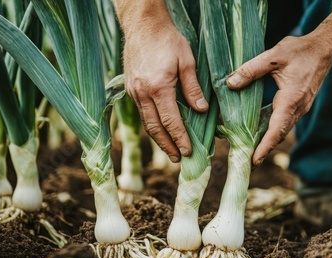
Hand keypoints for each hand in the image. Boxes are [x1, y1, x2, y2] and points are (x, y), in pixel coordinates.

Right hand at [122, 21, 207, 162]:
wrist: (143, 25)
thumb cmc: (168, 40)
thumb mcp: (186, 61)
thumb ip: (193, 88)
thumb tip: (200, 110)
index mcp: (158, 87)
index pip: (170, 122)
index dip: (180, 139)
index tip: (188, 152)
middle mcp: (142, 93)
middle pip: (154, 128)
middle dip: (167, 146)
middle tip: (178, 159)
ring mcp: (133, 91)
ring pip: (145, 122)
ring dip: (157, 138)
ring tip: (169, 150)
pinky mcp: (130, 87)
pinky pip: (141, 112)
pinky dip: (150, 124)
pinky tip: (159, 130)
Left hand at [226, 35, 331, 165]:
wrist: (324, 49)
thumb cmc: (300, 50)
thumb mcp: (274, 56)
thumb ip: (251, 69)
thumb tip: (230, 83)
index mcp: (292, 99)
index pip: (277, 128)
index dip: (265, 146)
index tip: (254, 161)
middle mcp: (298, 108)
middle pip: (279, 135)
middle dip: (264, 150)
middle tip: (247, 164)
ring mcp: (300, 108)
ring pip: (282, 130)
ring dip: (268, 142)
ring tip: (251, 154)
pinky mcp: (299, 105)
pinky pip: (284, 122)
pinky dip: (273, 131)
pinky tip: (260, 133)